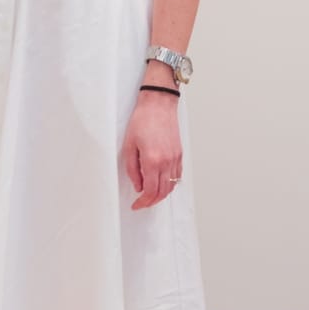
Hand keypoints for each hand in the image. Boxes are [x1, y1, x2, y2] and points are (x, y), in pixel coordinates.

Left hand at [121, 90, 181, 209]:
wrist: (158, 104)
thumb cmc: (142, 120)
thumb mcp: (129, 146)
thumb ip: (132, 169)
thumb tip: (138, 185)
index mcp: (152, 160)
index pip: (150, 191)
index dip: (142, 202)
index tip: (136, 205)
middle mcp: (167, 162)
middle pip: (162, 192)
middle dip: (151, 202)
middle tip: (142, 203)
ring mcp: (175, 159)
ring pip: (171, 186)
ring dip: (161, 195)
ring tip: (150, 196)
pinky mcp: (179, 154)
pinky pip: (177, 176)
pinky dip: (169, 184)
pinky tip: (161, 183)